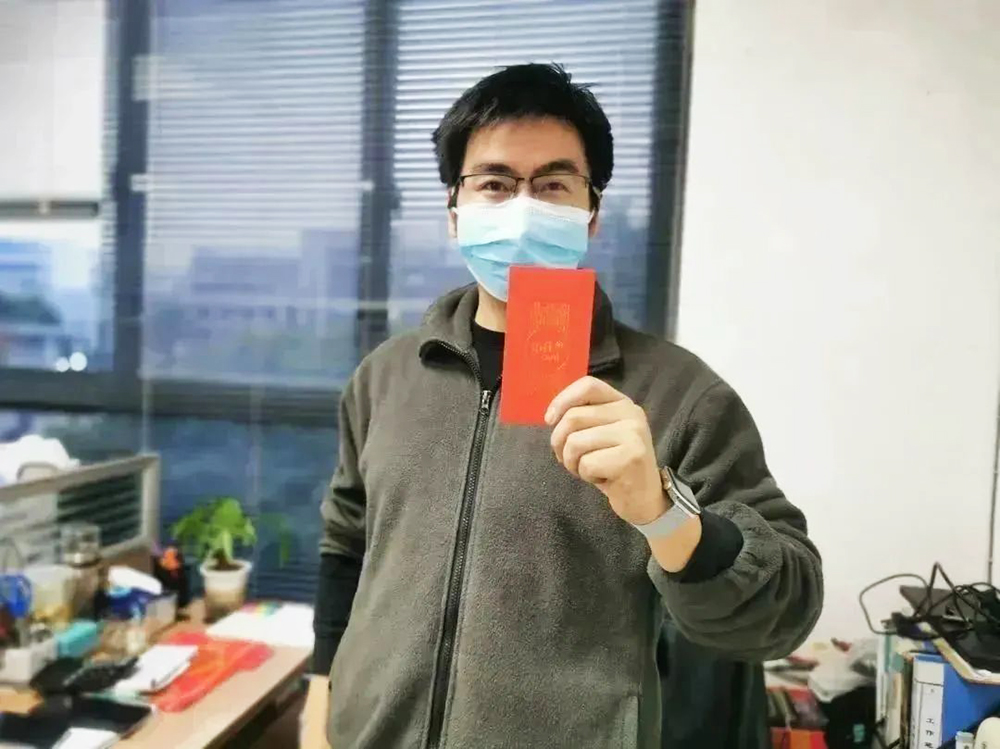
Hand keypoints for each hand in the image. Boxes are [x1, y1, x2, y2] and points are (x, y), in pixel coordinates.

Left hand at [546, 376, 666, 525]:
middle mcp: (631, 413)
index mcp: (622, 403)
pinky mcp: (631, 457)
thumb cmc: (614, 466)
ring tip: (588, 469)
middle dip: (560, 443)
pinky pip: (586, 463)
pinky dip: (585, 475)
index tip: (549, 421)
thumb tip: (552, 417)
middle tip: (570, 459)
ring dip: (572, 462)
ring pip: (575, 442)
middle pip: (573, 417)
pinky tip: (602, 478)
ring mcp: (633, 434)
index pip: (588, 385)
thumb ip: (583, 419)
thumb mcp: (600, 435)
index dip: (562, 400)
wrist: (643, 498)